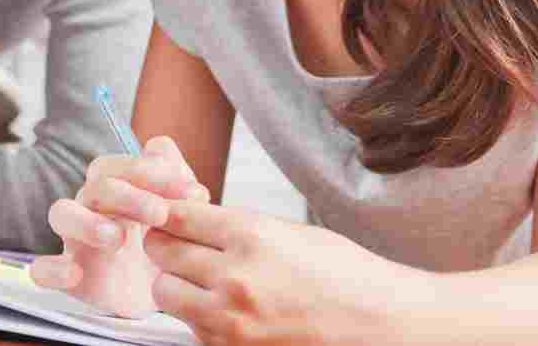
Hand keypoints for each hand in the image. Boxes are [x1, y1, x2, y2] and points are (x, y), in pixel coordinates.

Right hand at [30, 136, 207, 317]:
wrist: (163, 297)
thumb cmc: (165, 245)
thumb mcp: (180, 213)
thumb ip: (176, 176)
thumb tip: (159, 146)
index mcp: (116, 189)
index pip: (117, 166)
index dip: (149, 171)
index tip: (189, 191)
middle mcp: (92, 208)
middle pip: (95, 187)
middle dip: (129, 196)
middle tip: (161, 214)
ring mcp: (77, 241)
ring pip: (62, 214)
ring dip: (86, 222)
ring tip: (117, 238)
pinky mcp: (70, 278)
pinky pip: (42, 269)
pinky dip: (52, 269)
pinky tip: (74, 274)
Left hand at [144, 201, 409, 344]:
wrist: (377, 324)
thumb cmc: (342, 273)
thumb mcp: (287, 230)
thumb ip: (234, 224)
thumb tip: (188, 215)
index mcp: (251, 236)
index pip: (177, 216)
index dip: (168, 212)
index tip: (169, 214)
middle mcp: (235, 278)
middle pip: (160, 251)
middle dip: (165, 244)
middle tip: (180, 244)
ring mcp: (231, 320)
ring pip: (164, 291)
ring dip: (175, 282)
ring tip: (201, 279)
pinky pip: (190, 325)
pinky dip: (197, 315)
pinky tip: (224, 307)